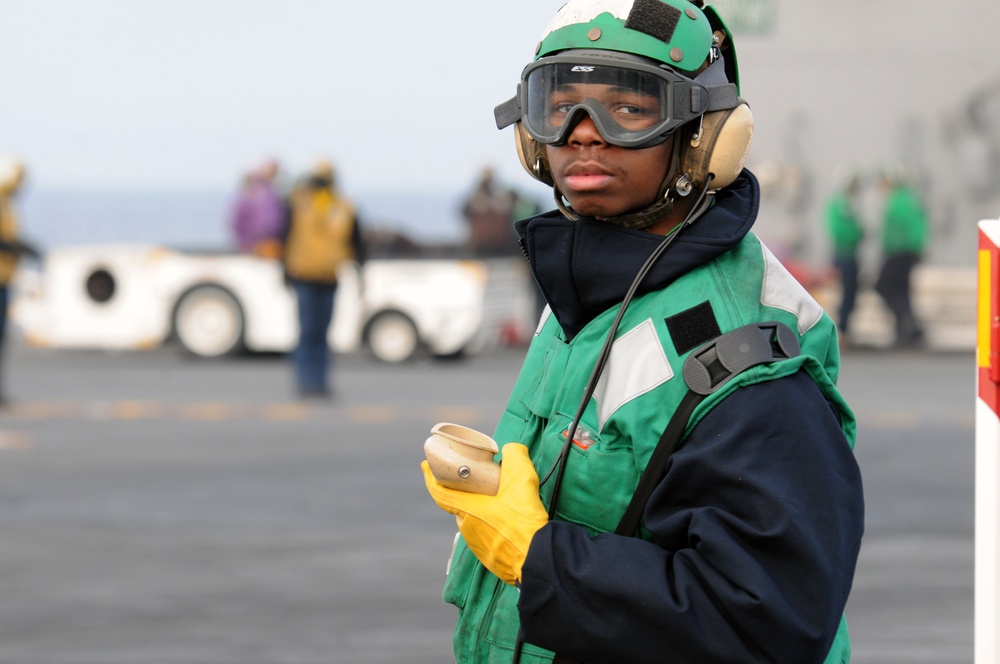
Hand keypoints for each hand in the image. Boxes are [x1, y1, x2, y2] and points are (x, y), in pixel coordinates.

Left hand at [422, 443, 547, 584]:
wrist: (537, 559)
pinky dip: (493, 526)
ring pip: (475, 521)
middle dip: (468, 492)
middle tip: (481, 480)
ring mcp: (478, 546)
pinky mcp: (490, 558)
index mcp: (468, 510)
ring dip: (483, 510)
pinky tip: (509, 522)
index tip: (426, 466)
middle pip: (461, 505)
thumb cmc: (523, 522)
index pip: (439, 492)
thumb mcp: (522, 481)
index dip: (430, 477)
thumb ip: (515, 457)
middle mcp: (467, 529)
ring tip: (501, 500)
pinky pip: (486, 537)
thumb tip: (512, 449)